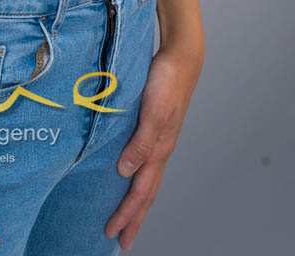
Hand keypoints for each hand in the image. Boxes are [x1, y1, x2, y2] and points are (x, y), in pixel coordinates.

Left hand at [104, 40, 203, 250]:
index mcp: (159, 149)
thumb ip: (141, 142)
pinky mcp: (155, 126)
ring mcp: (159, 138)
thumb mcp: (153, 112)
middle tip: (120, 240)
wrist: (181, 56)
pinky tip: (129, 174)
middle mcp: (160, 148)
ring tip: (127, 216)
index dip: (127, 214)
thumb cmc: (166, 81)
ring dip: (136, 201)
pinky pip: (145, 161)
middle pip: (146, 192)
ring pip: (147, 179)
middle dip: (133, 217)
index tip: (113, 234)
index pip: (141, 191)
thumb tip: (125, 172)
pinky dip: (138, 177)